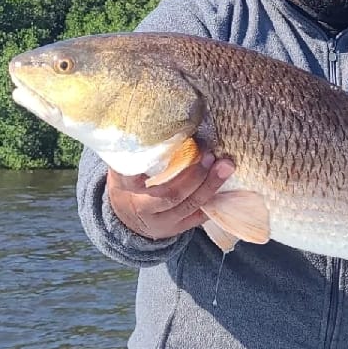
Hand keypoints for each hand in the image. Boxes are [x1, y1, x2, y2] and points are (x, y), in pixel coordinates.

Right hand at [106, 153, 235, 239]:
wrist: (130, 223)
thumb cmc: (129, 187)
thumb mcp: (120, 171)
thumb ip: (132, 153)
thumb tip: (149, 121)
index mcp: (124, 190)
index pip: (129, 179)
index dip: (143, 167)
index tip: (158, 148)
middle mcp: (143, 208)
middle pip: (170, 195)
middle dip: (193, 175)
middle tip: (208, 153)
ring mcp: (163, 221)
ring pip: (189, 205)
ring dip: (210, 184)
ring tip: (225, 165)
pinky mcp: (179, 227)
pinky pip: (200, 215)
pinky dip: (215, 198)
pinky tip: (226, 183)